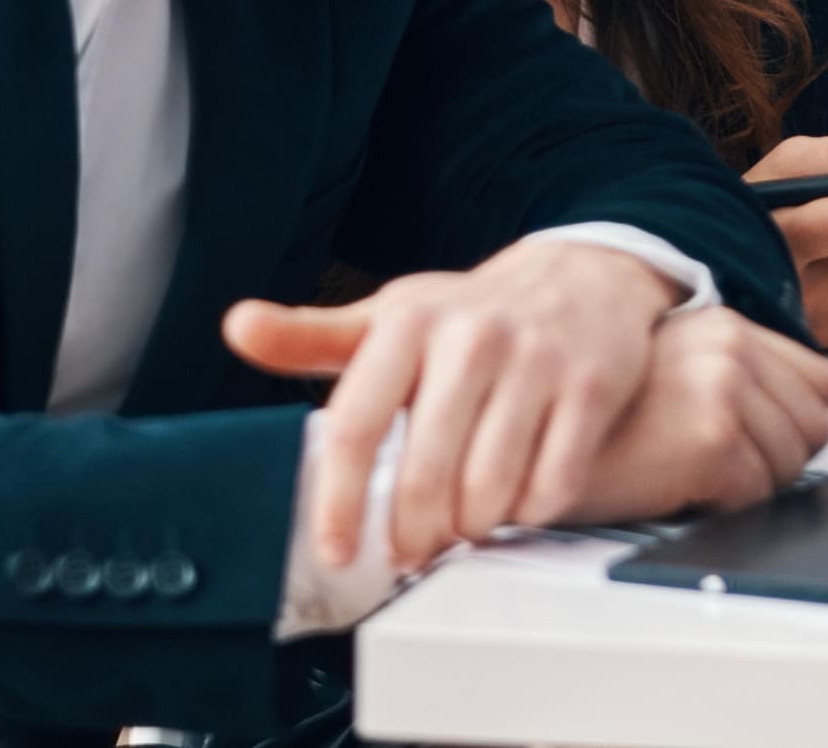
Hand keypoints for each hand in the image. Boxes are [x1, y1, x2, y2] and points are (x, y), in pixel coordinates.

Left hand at [223, 235, 679, 571]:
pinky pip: (550, 485)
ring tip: (462, 526)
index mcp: (409, 323)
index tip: (336, 549)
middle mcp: (472, 337)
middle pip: (425, 474)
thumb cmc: (471, 314)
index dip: (339, 500)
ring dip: (470, 529)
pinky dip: (528, 513)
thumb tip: (237, 327)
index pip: (355, 425)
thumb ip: (311, 336)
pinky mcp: (590, 388)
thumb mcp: (391, 317)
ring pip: (489, 489)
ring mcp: (536, 361)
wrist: (583, 276)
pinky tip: (516, 502)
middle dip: (413, 533)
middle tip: (410, 551)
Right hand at [562, 308, 827, 525]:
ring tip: (694, 477)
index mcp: (725, 325)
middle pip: (814, 427)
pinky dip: (725, 507)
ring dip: (751, 486)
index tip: (759, 443)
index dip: (793, 423)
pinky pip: (759, 495)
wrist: (533, 442)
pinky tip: (679, 490)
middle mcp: (731, 347)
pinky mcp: (713, 438)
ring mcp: (725, 389)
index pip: (818, 382)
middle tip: (723, 469)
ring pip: (792, 467)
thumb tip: (794, 420)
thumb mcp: (671, 370)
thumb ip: (730, 375)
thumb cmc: (596, 419)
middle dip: (778, 459)